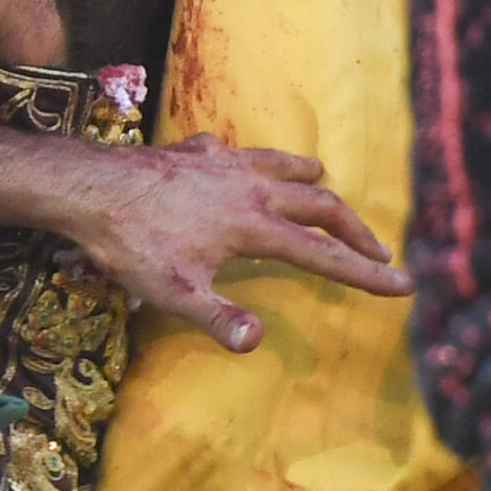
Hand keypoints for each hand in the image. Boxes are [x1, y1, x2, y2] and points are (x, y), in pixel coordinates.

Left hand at [0, 128, 412, 350]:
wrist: (87, 186)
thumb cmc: (129, 242)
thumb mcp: (172, 292)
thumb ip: (218, 318)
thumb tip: (257, 340)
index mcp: (254, 225)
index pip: (323, 255)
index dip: (365, 274)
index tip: (402, 285)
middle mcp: (248, 186)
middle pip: (319, 203)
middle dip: (354, 228)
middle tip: (377, 250)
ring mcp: (222, 162)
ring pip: (283, 164)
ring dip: (311, 179)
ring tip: (326, 186)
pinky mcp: (194, 150)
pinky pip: (237, 152)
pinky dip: (255, 160)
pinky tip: (243, 165)